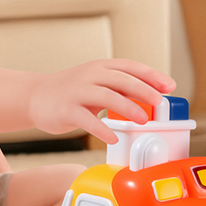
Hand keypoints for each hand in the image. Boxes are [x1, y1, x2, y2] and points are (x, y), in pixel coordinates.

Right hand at [28, 59, 175, 143]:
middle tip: (160, 103)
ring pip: (107, 97)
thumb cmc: (71, 93)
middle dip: (143, 90)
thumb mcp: (96, 84)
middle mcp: (91, 75)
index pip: (131, 67)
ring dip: (127, 108)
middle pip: (122, 80)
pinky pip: (87, 120)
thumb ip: (118, 89)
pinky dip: (102, 129)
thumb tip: (148, 97)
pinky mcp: (67, 110)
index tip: (169, 86)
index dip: (151, 75)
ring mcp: (78, 91)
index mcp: (101, 67)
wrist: (36, 96)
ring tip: (142, 120)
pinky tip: (113, 138)